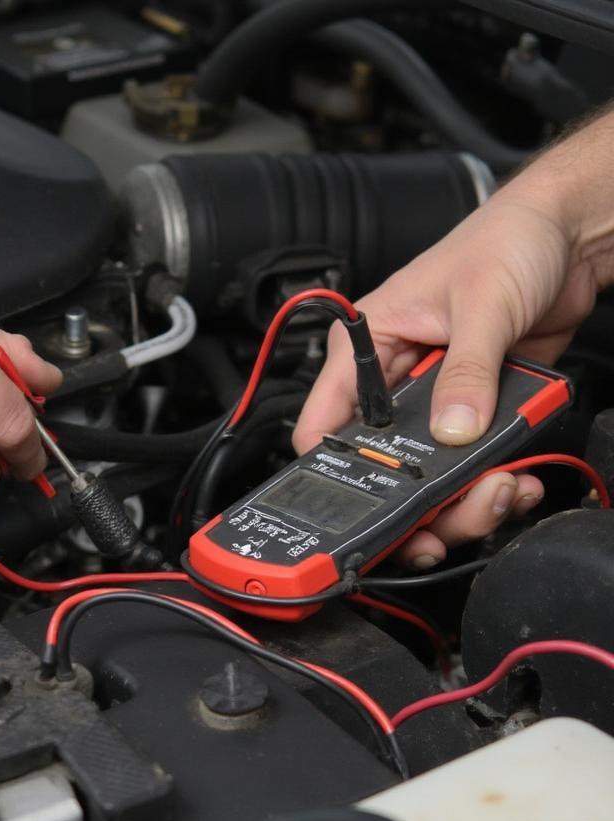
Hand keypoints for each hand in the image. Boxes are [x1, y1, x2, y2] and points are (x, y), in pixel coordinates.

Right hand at [293, 190, 600, 568]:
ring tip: (500, 491)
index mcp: (366, 347)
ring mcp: (433, 399)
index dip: (335, 470)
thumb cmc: (507, 239)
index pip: (324, 422)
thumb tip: (455, 430)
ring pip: (427, 472)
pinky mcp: (473, 409)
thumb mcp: (484, 304)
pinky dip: (494, 479)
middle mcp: (392, 379)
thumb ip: (469, 371)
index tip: (368, 503)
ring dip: (462, 496)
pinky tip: (518, 477)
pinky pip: (471, 462)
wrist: (567, 234)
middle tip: (448, 515)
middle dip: (415, 498)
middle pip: (381, 463)